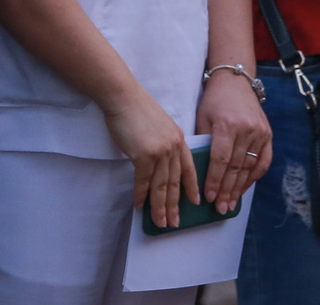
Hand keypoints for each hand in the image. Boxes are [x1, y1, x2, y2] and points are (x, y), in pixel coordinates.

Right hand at [103, 86, 200, 228]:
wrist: (123, 97)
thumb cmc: (137, 108)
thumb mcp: (159, 125)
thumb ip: (164, 143)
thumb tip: (158, 161)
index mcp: (179, 139)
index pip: (189, 168)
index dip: (191, 187)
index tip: (195, 201)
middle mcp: (173, 147)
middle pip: (175, 183)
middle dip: (175, 205)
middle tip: (174, 223)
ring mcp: (160, 152)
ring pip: (161, 187)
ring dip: (160, 207)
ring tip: (160, 222)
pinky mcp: (143, 156)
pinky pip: (143, 182)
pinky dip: (141, 196)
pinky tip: (139, 206)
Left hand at [195, 70, 271, 212]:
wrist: (236, 82)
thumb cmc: (214, 101)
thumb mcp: (203, 118)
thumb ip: (203, 143)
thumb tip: (198, 172)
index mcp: (227, 125)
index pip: (221, 160)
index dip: (215, 180)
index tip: (209, 197)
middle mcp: (246, 130)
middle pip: (236, 167)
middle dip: (227, 190)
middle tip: (220, 208)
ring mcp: (260, 132)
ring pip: (250, 167)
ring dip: (240, 188)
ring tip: (230, 204)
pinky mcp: (268, 134)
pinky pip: (263, 161)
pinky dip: (254, 177)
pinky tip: (244, 189)